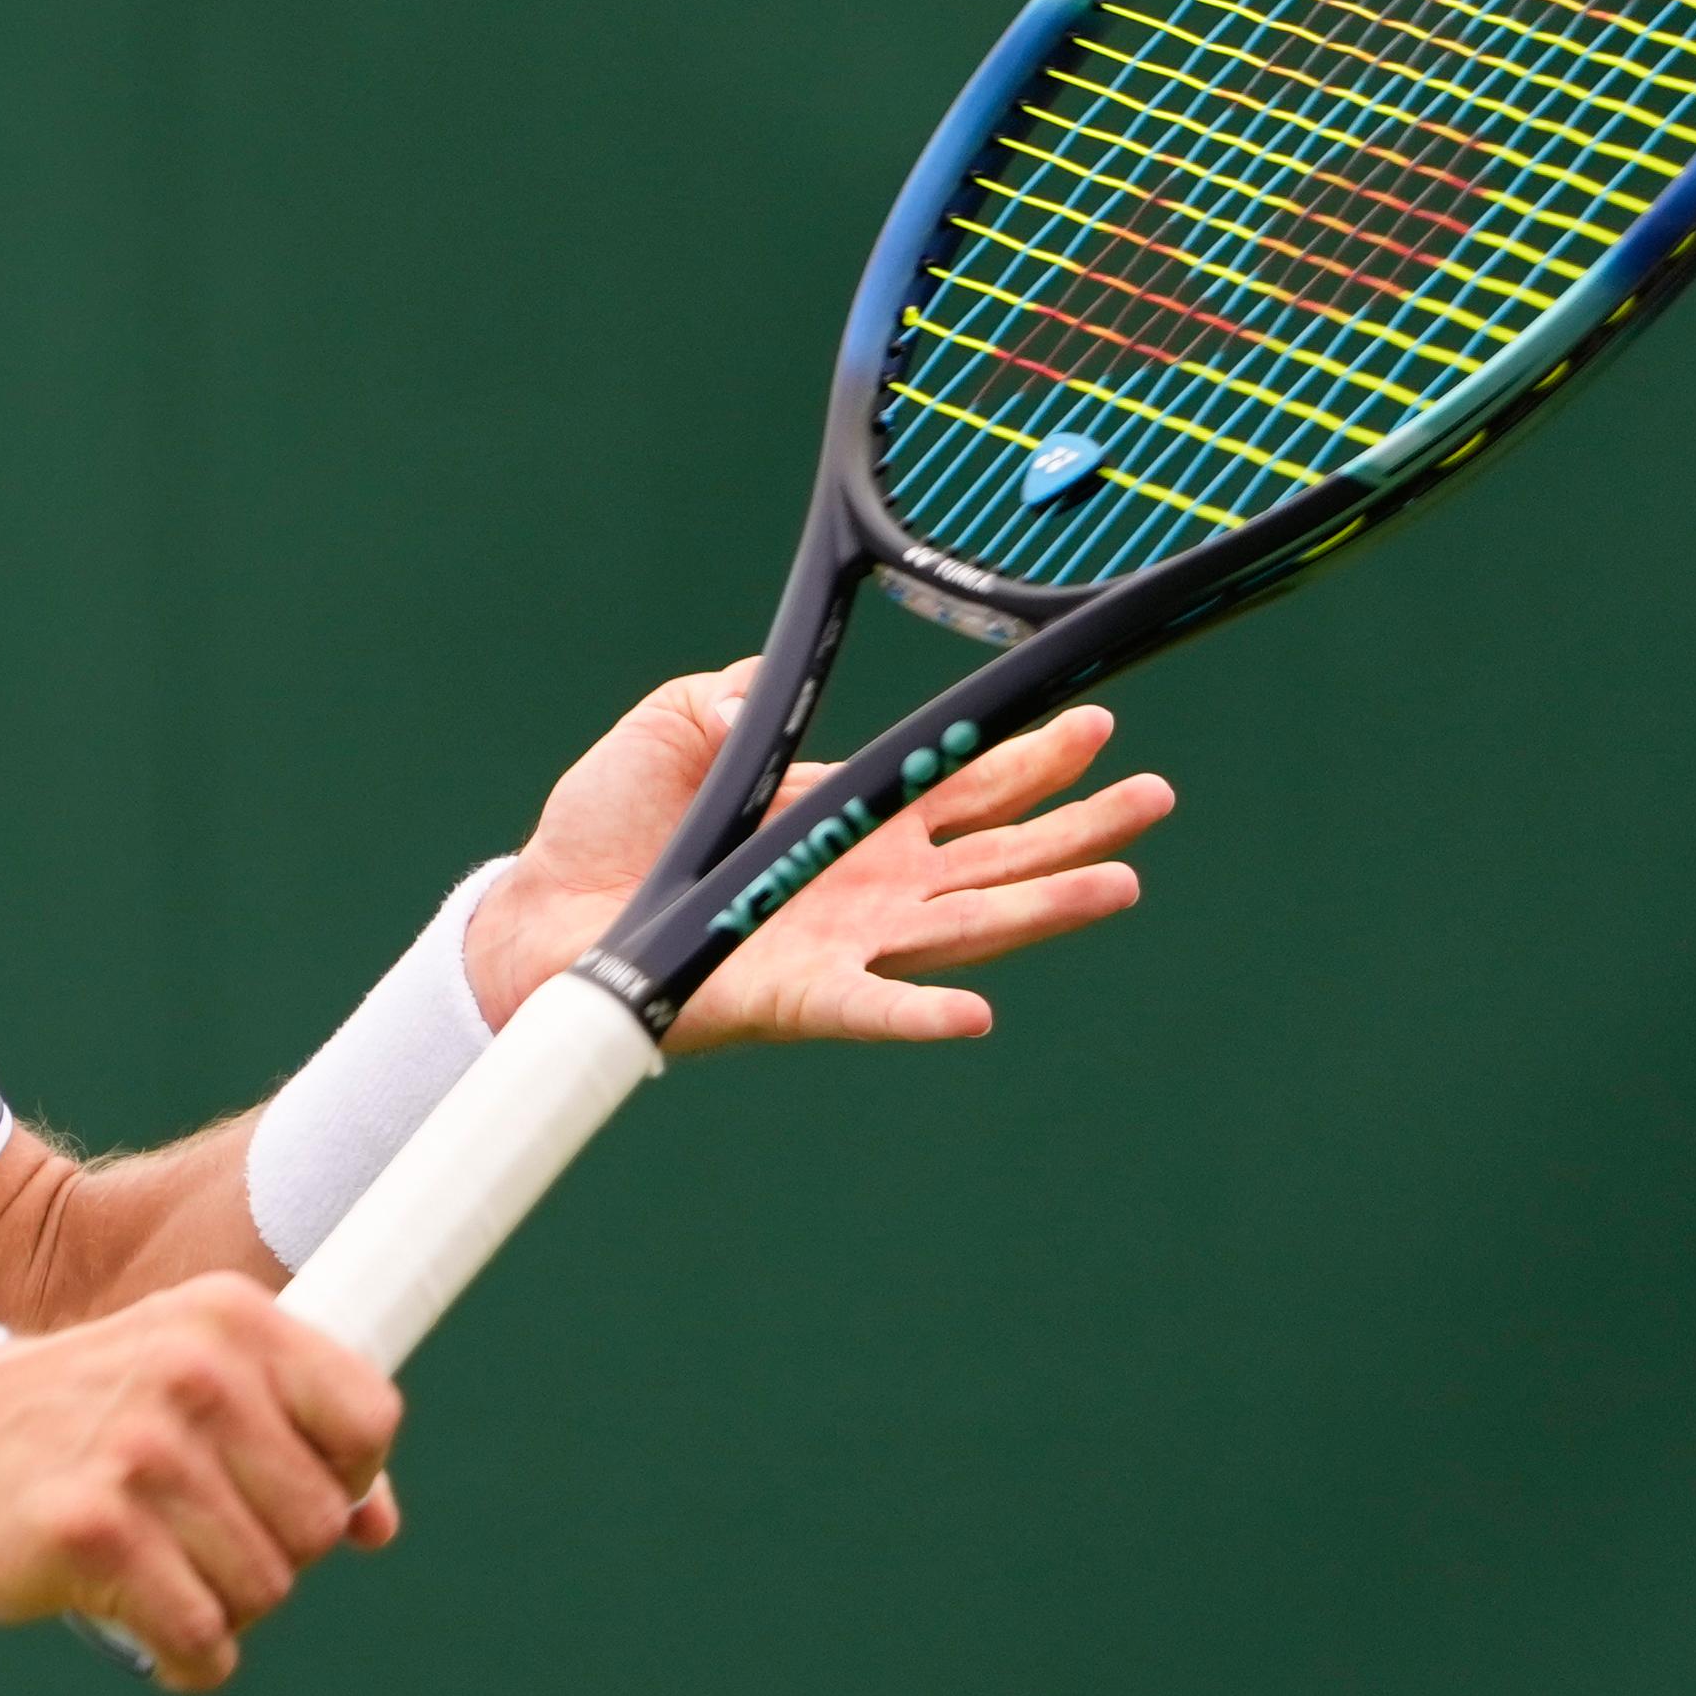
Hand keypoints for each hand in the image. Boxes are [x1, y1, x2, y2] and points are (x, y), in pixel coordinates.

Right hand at [0, 1271, 401, 1690]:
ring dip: (221, 1607)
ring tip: (163, 1574)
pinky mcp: (97, 1530)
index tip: (279, 1489)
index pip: (370, 1420)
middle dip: (270, 1555)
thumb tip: (378, 1527)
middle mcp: (197, 1372)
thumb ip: (293, 1439)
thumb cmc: (82, 1419)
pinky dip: (185, 1659)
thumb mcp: (190, 1382)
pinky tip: (145, 1629)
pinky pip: (199, 1637)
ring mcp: (145, 1451)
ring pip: (265, 1589)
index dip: (342, 1479)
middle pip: (319, 1524)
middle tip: (198, 1541)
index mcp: (232, 1319)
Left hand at [465, 668, 1172, 1050]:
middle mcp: (867, 886)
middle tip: (1154, 799)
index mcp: (850, 818)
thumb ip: (727, 693)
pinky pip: (870, 1010)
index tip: (1094, 721)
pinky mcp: (794, 998)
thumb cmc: (609, 824)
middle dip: (1077, 828)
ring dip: (1042, 911)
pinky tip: (976, 1013)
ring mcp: (842, 945)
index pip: (964, 787)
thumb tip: (761, 679)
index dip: (1029, 758)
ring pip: (965, 929)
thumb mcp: (672, 727)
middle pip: (997, 858)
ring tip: (1121, 885)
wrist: (542, 911)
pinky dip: (919, 1016)